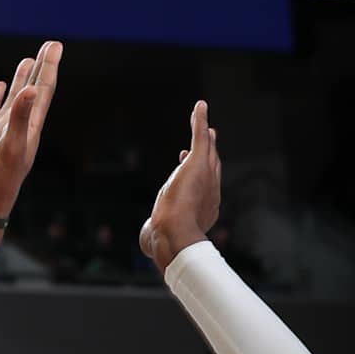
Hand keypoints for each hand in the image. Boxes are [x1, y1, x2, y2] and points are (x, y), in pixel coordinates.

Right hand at [0, 41, 61, 222]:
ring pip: (14, 97)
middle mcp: (18, 124)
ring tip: (29, 59)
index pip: (42, 90)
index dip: (49, 68)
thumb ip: (19, 119)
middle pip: (33, 89)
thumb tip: (29, 90)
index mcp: (30, 126)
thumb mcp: (10, 148)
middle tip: (51, 44)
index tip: (55, 46)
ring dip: (22, 78)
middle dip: (42, 67)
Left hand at [139, 98, 220, 274]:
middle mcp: (210, 190)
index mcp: (206, 208)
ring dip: (205, 133)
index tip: (188, 162)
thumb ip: (152, 238)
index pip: (204, 186)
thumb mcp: (156, 237)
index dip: (200, 173)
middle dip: (210, 151)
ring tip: (205, 122)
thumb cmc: (166, 239)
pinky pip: (201, 136)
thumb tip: (144, 247)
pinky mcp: (198, 161)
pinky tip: (200, 106)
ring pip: (206, 149)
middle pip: (211, 165)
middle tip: (210, 136)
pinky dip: (200, 120)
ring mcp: (205, 174)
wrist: (175, 233)